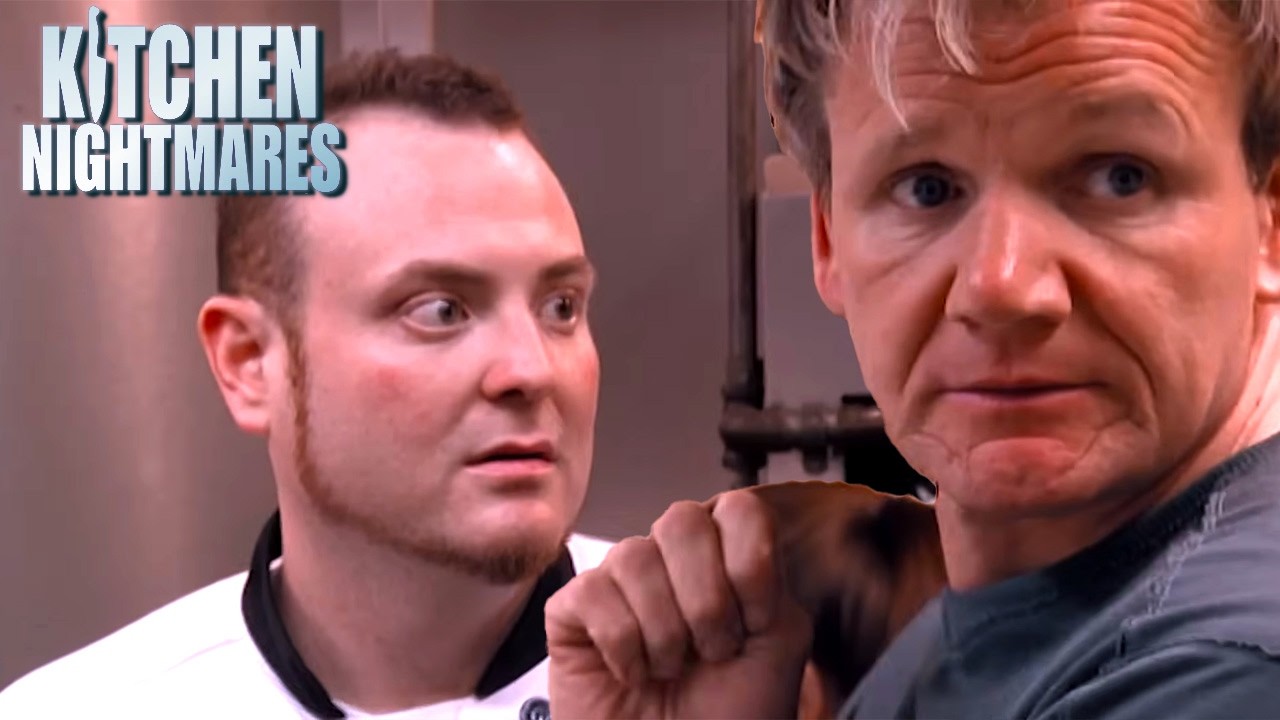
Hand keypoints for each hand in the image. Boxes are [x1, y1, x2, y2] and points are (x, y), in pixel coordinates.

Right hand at [545, 489, 813, 718]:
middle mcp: (670, 563)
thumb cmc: (730, 715)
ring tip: (670, 670)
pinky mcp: (572, 613)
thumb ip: (769, 575)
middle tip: (712, 652)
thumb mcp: (779, 640)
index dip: (750, 562)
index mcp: (723, 561)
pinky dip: (622, 644)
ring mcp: (618, 584)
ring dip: (665, 630)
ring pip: (633, 556)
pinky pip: (592, 593)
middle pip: (681, 521)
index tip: (755, 621)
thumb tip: (732, 533)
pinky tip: (633, 674)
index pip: (736, 510)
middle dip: (706, 598)